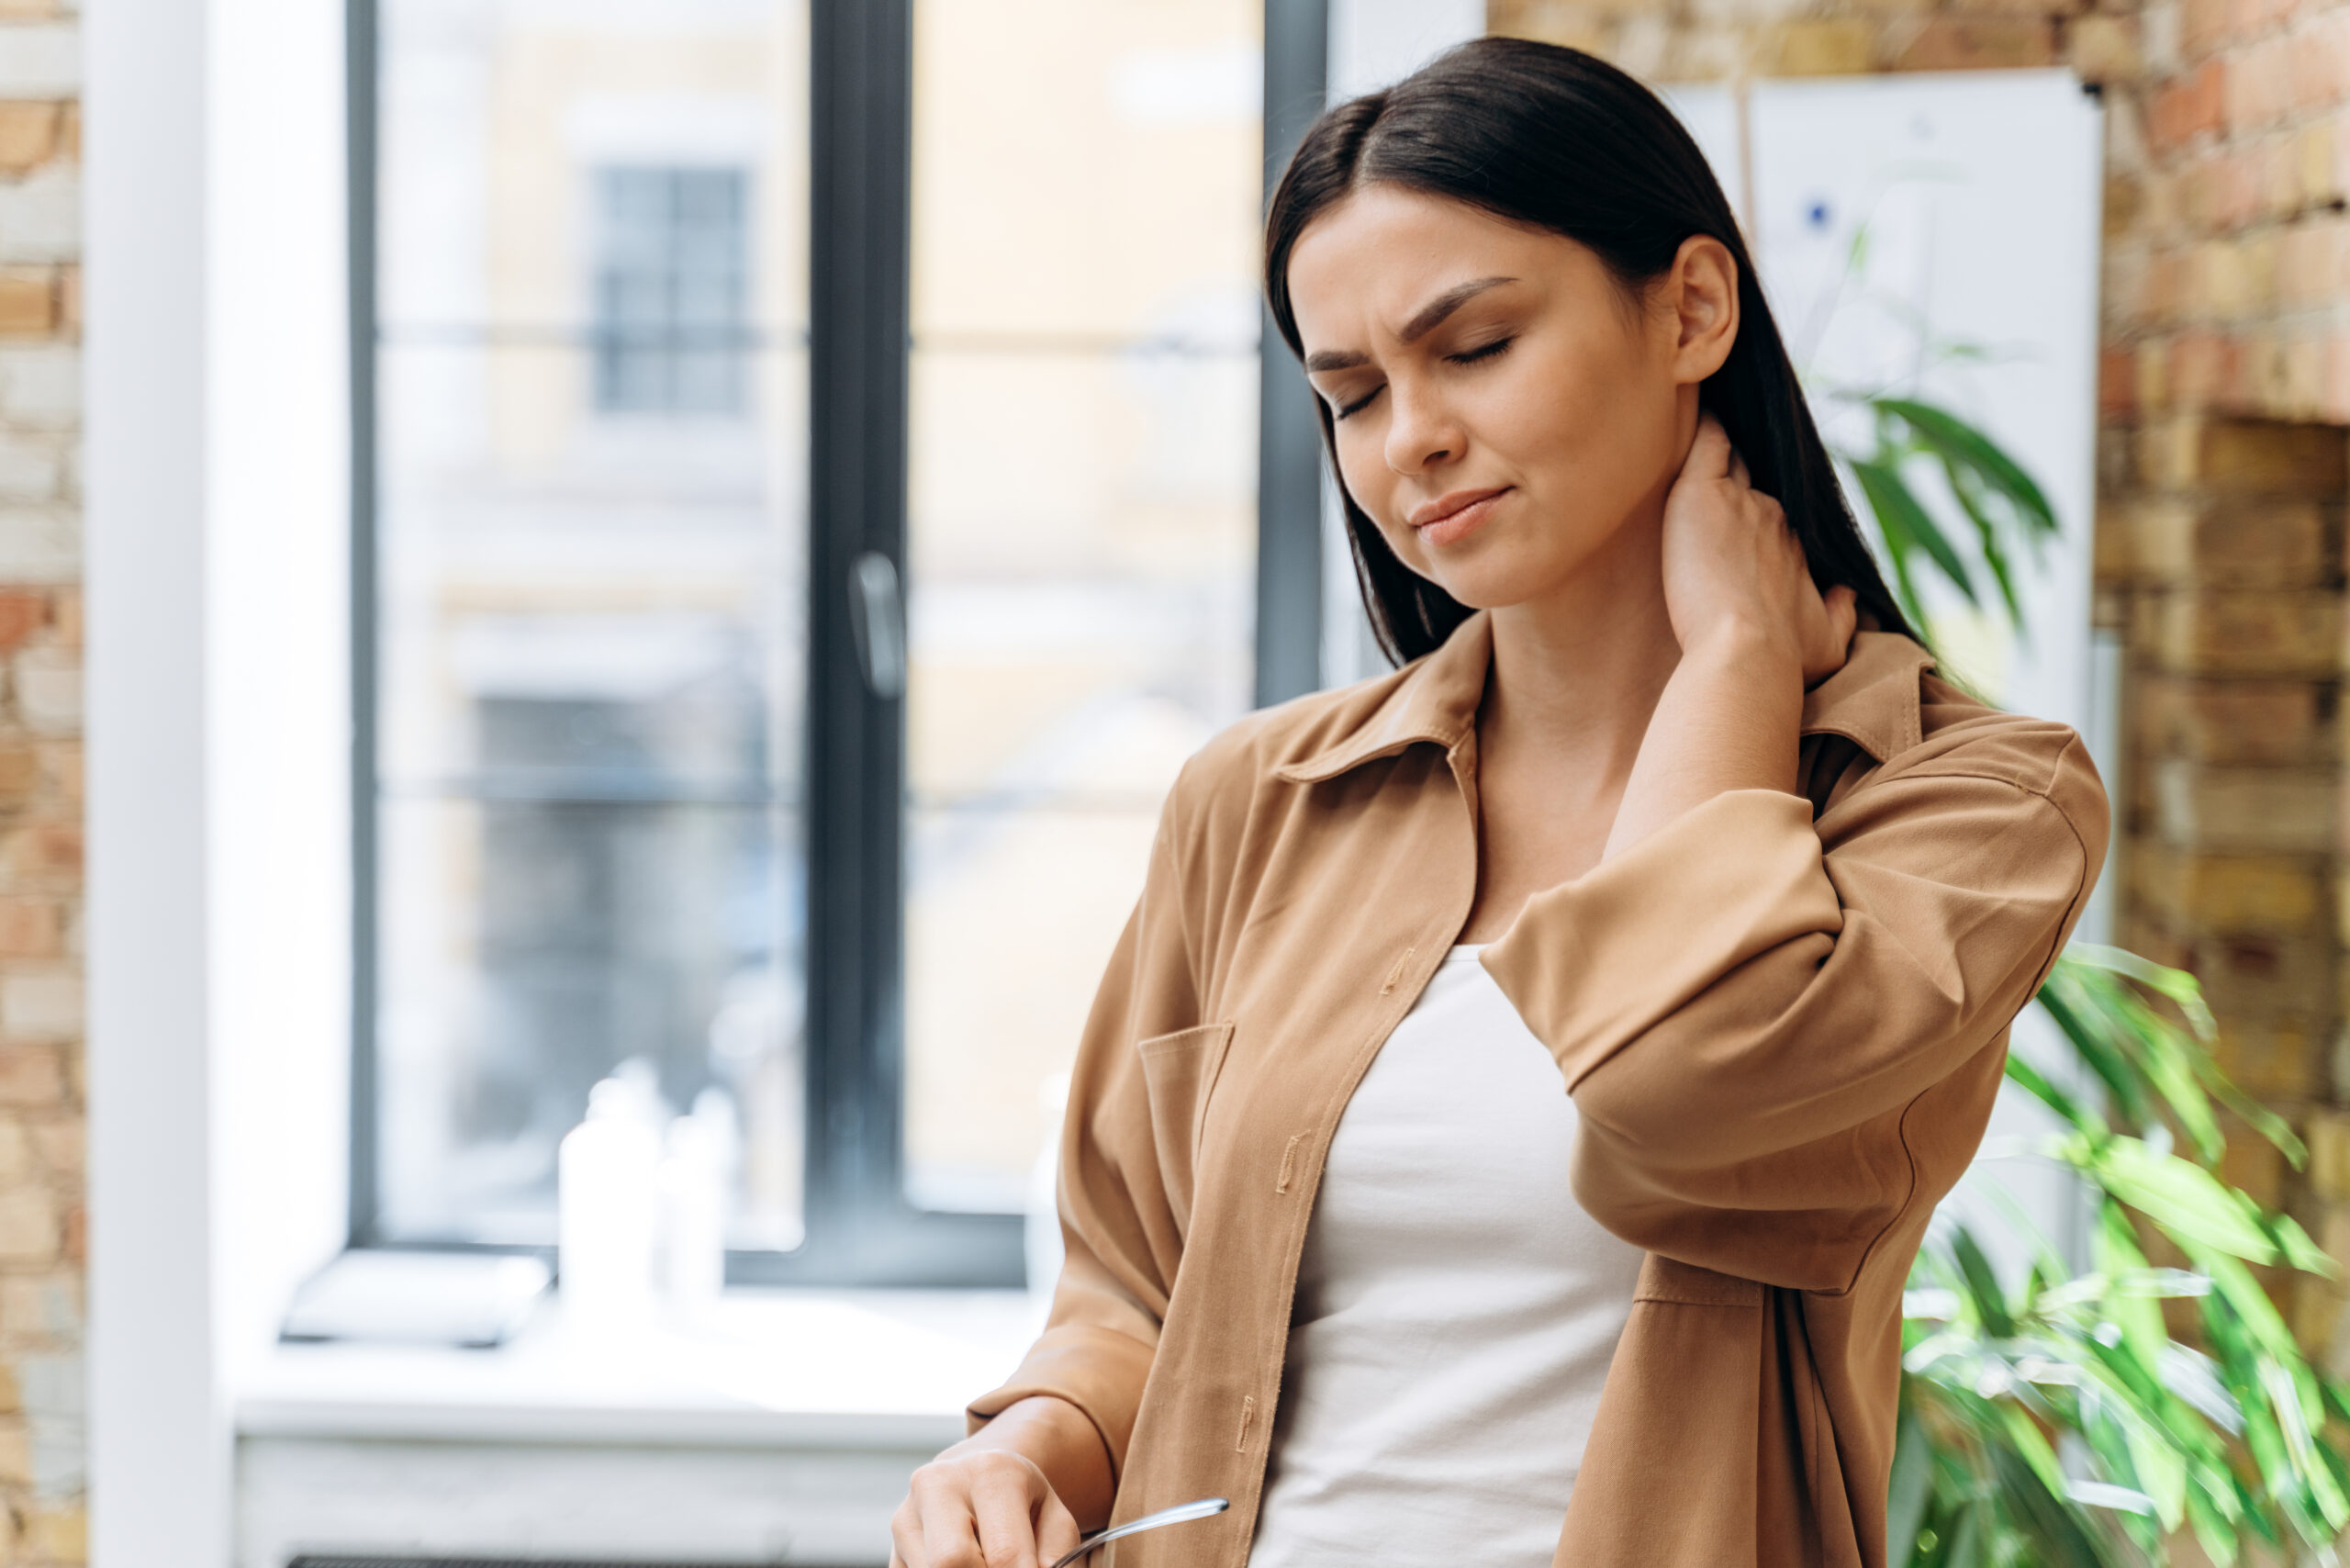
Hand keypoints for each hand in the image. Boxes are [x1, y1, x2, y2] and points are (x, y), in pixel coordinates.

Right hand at [890, 1445, 1084, 1567]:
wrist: (976, 1477)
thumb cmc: (1022, 1503)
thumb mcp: (1054, 1519)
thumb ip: (1058, 1556)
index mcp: (991, 1472)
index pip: (1004, 1554)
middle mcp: (939, 1484)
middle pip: (951, 1562)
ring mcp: (907, 1514)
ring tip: (985, 1562)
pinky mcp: (891, 1544)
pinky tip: (967, 1565)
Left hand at [1659, 411, 1856, 686]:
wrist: (1748, 652)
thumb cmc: (1784, 658)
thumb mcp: (1829, 644)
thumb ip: (1843, 616)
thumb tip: (1853, 598)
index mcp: (1796, 542)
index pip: (1774, 511)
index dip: (1757, 508)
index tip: (1744, 509)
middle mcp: (1774, 512)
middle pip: (1752, 478)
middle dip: (1738, 471)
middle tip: (1724, 454)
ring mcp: (1741, 499)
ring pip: (1730, 456)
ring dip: (1722, 443)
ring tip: (1707, 417)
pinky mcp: (1703, 493)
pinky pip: (1706, 441)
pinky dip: (1704, 421)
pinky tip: (1696, 400)